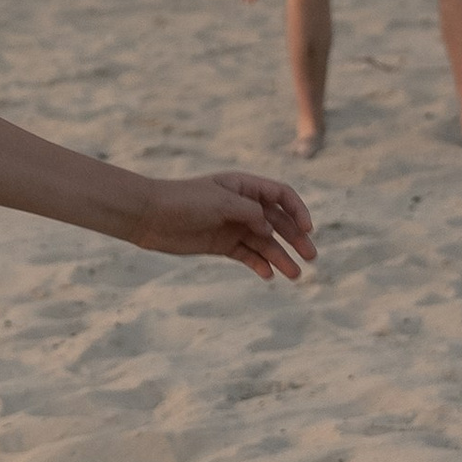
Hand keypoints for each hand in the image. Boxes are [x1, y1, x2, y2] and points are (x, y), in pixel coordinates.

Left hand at [124, 169, 314, 282]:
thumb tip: (271, 229)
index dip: (298, 211)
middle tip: (311, 257)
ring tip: (295, 275)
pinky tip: (268, 275)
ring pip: (265, 243)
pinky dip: (259, 264)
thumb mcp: (221, 202)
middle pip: (278, 222)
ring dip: (281, 257)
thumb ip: (250, 212)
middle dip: (295, 239)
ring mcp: (233, 226)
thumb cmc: (185, 201)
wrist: (150, 216)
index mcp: (244, 186)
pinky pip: (247, 255)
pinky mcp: (222, 244)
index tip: (307, 230)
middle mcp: (242, 205)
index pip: (281, 195)